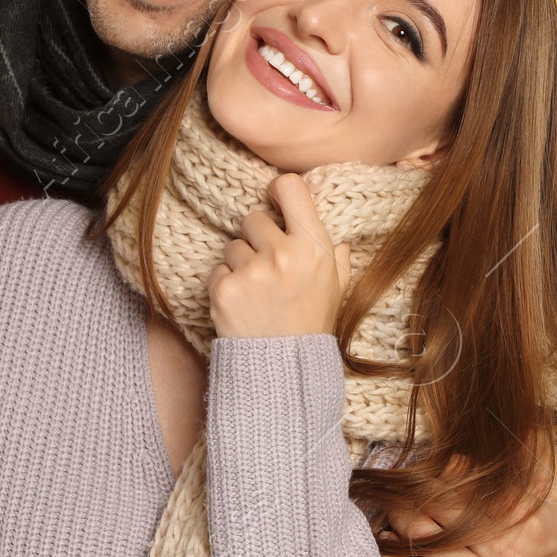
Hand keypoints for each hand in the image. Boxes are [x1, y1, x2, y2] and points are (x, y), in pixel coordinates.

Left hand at [207, 174, 350, 338]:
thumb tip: (338, 236)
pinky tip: (243, 303)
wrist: (284, 369)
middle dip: (257, 238)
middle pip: (253, 218)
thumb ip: (337, 257)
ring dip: (240, 263)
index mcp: (314, 247)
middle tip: (268, 266)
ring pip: (232, 245)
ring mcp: (252, 272)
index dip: (278, 190)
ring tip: (257, 290)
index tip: (275, 204)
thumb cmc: (312, 323)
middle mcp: (283, 254)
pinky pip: (218, 269)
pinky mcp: (224, 289)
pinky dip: (226, 284)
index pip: (290, 187)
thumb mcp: (337, 288)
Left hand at [377, 437, 556, 556]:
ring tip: (389, 503)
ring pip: (422, 538)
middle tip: (393, 477)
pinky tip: (384, 540)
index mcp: (529, 520)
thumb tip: (523, 416)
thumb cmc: (551, 552)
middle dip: (412, 488)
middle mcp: (508, 554)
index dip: (444, 466)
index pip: (473, 479)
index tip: (429, 459)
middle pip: (440, 505)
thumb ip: (540, 458)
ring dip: (396, 515)